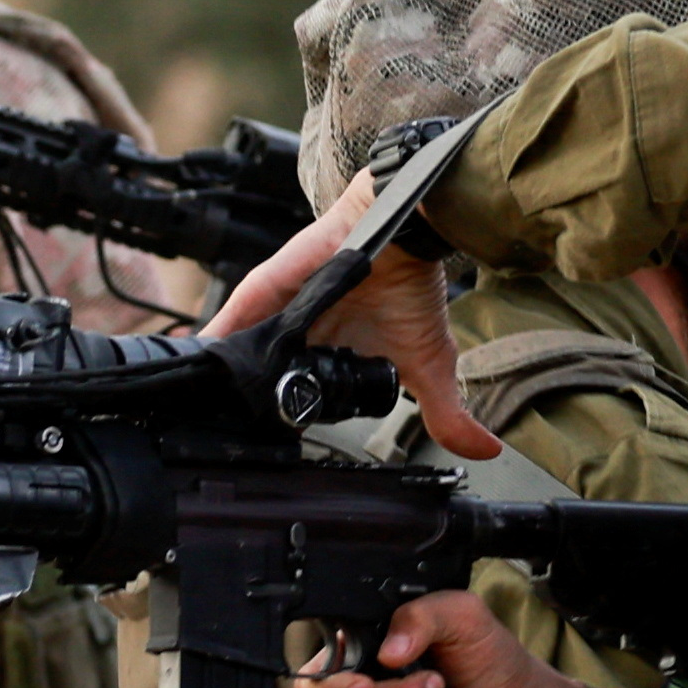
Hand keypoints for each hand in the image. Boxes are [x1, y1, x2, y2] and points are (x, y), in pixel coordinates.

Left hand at [200, 162, 484, 457]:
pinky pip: (233, 316)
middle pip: (252, 378)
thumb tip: (486, 453)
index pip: (288, 396)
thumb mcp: (429, 365)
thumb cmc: (412, 287)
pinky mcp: (267, 287)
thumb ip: (447, 413)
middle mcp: (294, 333)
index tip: (267, 457)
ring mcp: (277, 310)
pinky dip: (215, 343)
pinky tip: (201, 367)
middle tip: (227, 442)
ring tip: (203, 414)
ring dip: (220, 380)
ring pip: (236, 351)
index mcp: (323, 354)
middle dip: (237, 409)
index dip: (276, 422)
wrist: (408, 230)